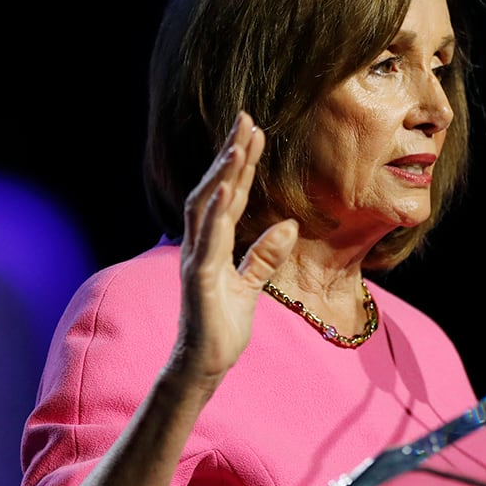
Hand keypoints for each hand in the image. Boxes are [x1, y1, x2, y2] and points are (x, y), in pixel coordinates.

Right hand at [172, 110, 297, 388]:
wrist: (203, 366)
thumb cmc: (222, 327)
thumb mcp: (252, 286)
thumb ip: (264, 256)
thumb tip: (289, 226)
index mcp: (212, 244)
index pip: (228, 195)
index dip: (241, 163)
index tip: (254, 132)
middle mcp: (199, 245)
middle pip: (213, 190)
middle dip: (230, 154)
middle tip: (247, 119)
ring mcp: (196, 261)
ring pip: (205, 209)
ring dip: (222, 176)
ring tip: (239, 146)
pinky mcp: (199, 281)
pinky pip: (207, 243)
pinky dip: (216, 216)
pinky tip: (226, 193)